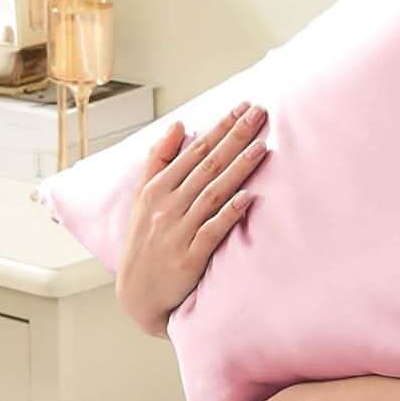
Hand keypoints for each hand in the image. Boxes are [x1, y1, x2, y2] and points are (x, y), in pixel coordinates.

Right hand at [115, 100, 271, 335]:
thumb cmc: (145, 243)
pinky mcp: (190, 256)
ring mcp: (179, 231)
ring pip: (212, 193)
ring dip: (237, 169)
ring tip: (261, 147)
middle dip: (234, 137)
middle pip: (207, 165)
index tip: (243, 107)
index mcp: (157, 188)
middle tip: (259, 114)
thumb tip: (178, 125)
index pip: (195, 150)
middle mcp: (167, 205)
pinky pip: (212, 230)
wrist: (138, 293)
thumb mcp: (143, 198)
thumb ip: (159, 160)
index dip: (221, 128)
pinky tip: (248, 198)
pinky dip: (229, 213)